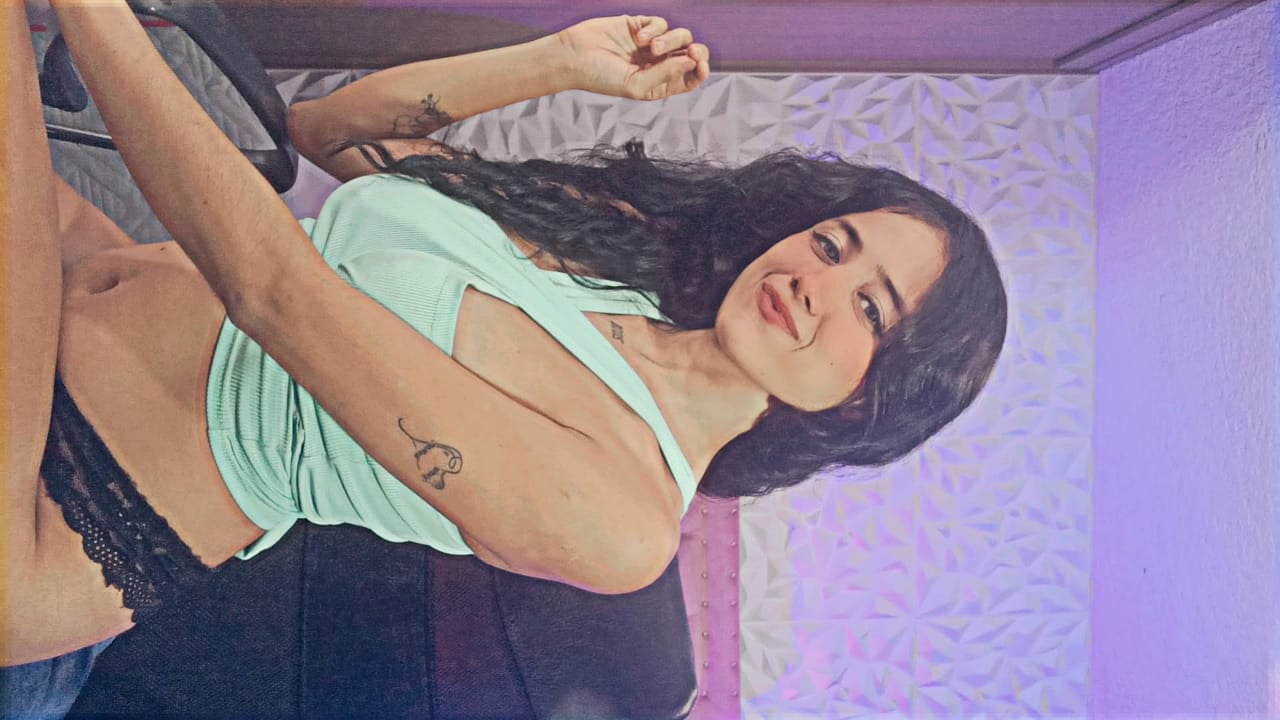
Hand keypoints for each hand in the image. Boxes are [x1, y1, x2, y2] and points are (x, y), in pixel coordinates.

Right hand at [556, 15, 710, 100]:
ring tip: (650, 47)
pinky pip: (660, 22)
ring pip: (679, 36)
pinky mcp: (640, 26)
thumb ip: (665, 74)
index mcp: (661, 84)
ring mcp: (650, 45)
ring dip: (670, 40)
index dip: (701, 70)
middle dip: (696, 50)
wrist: (574, 56)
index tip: (700, 64)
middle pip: (691, 54)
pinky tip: (638, 37)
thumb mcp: (636, 85)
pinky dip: (654, 28)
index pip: (691, 77)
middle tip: (691, 50)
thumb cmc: (601, 77)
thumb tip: (692, 61)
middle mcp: (658, 65)